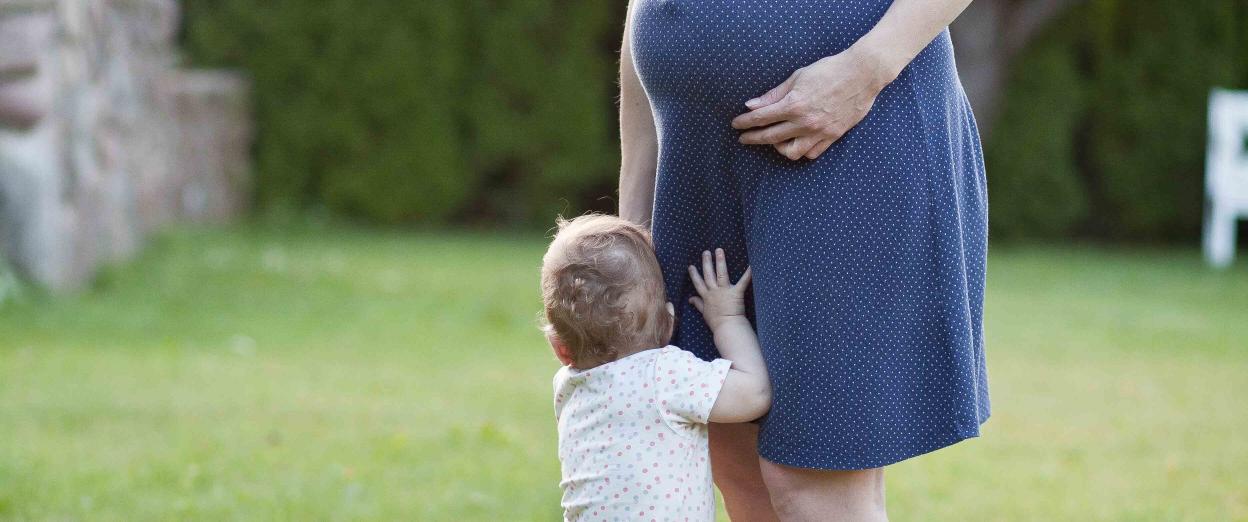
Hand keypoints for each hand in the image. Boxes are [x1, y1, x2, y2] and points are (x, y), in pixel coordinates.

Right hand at [687, 248, 751, 330]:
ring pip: (721, 274)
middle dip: (706, 262)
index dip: (694, 274)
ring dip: (720, 261)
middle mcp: (714, 291)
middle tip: (705, 252)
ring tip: (719, 251)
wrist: (727, 327)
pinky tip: (751, 265)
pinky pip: (743, 282)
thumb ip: (698, 304)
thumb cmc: (716, 322)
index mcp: (706, 296)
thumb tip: (690, 298)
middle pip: (708, 274)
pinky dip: (748, 274)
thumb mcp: (704, 313)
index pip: (698, 283)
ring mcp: (725, 291)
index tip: (691, 266)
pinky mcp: (736, 293)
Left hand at [731, 45, 894, 160]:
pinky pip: (812, 153)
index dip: (745, 122)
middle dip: (753, 138)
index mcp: (794, 104)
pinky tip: (796, 142)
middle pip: (770, 136)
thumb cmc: (829, 70)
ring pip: (790, 152)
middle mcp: (805, 122)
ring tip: (774, 141)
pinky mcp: (833, 136)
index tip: (736, 124)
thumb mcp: (797, 77)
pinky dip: (801, 150)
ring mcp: (819, 131)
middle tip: (743, 138)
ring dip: (778, 148)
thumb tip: (751, 105)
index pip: (761, 118)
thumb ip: (774, 94)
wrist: (862, 74)